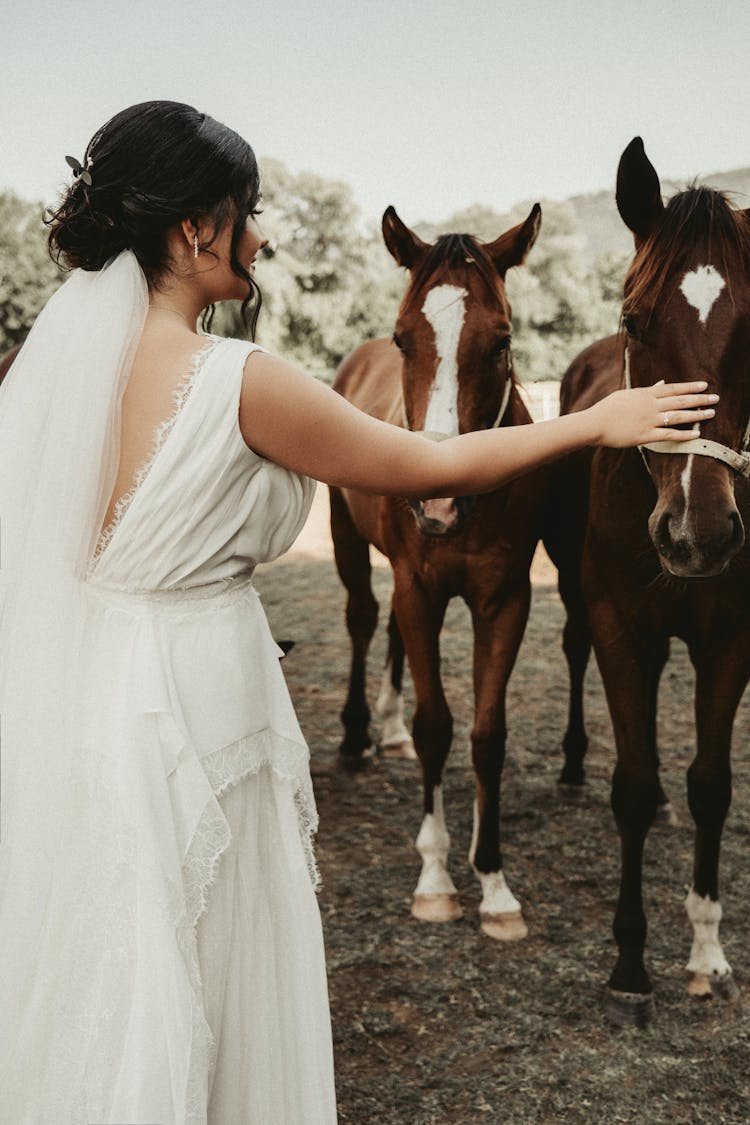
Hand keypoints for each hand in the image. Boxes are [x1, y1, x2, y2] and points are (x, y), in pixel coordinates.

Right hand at [589, 382, 718, 447]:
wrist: (594, 423)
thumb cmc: (608, 408)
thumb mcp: (627, 394)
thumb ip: (646, 390)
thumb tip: (661, 383)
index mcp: (645, 393)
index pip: (673, 388)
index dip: (690, 387)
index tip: (704, 385)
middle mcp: (651, 405)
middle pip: (680, 401)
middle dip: (700, 399)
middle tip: (715, 398)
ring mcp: (649, 420)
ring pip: (678, 416)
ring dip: (696, 415)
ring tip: (711, 413)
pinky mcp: (645, 435)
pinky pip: (668, 435)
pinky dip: (683, 434)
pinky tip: (696, 434)